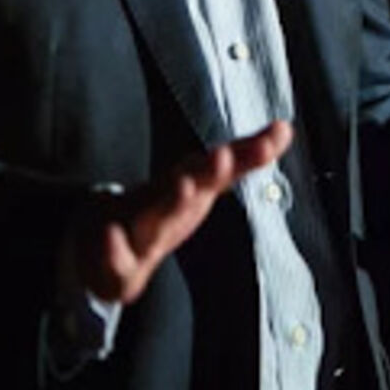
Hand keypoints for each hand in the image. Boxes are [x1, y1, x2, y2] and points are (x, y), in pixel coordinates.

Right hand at [72, 121, 292, 303]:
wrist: (103, 236)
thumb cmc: (165, 204)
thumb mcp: (208, 181)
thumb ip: (246, 156)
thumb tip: (286, 128)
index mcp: (191, 182)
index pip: (225, 165)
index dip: (248, 154)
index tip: (272, 140)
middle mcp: (165, 197)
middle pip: (190, 181)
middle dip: (207, 170)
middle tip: (222, 156)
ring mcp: (138, 224)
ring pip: (154, 214)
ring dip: (169, 200)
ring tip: (184, 186)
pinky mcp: (117, 261)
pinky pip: (114, 258)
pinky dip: (111, 248)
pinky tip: (112, 238)